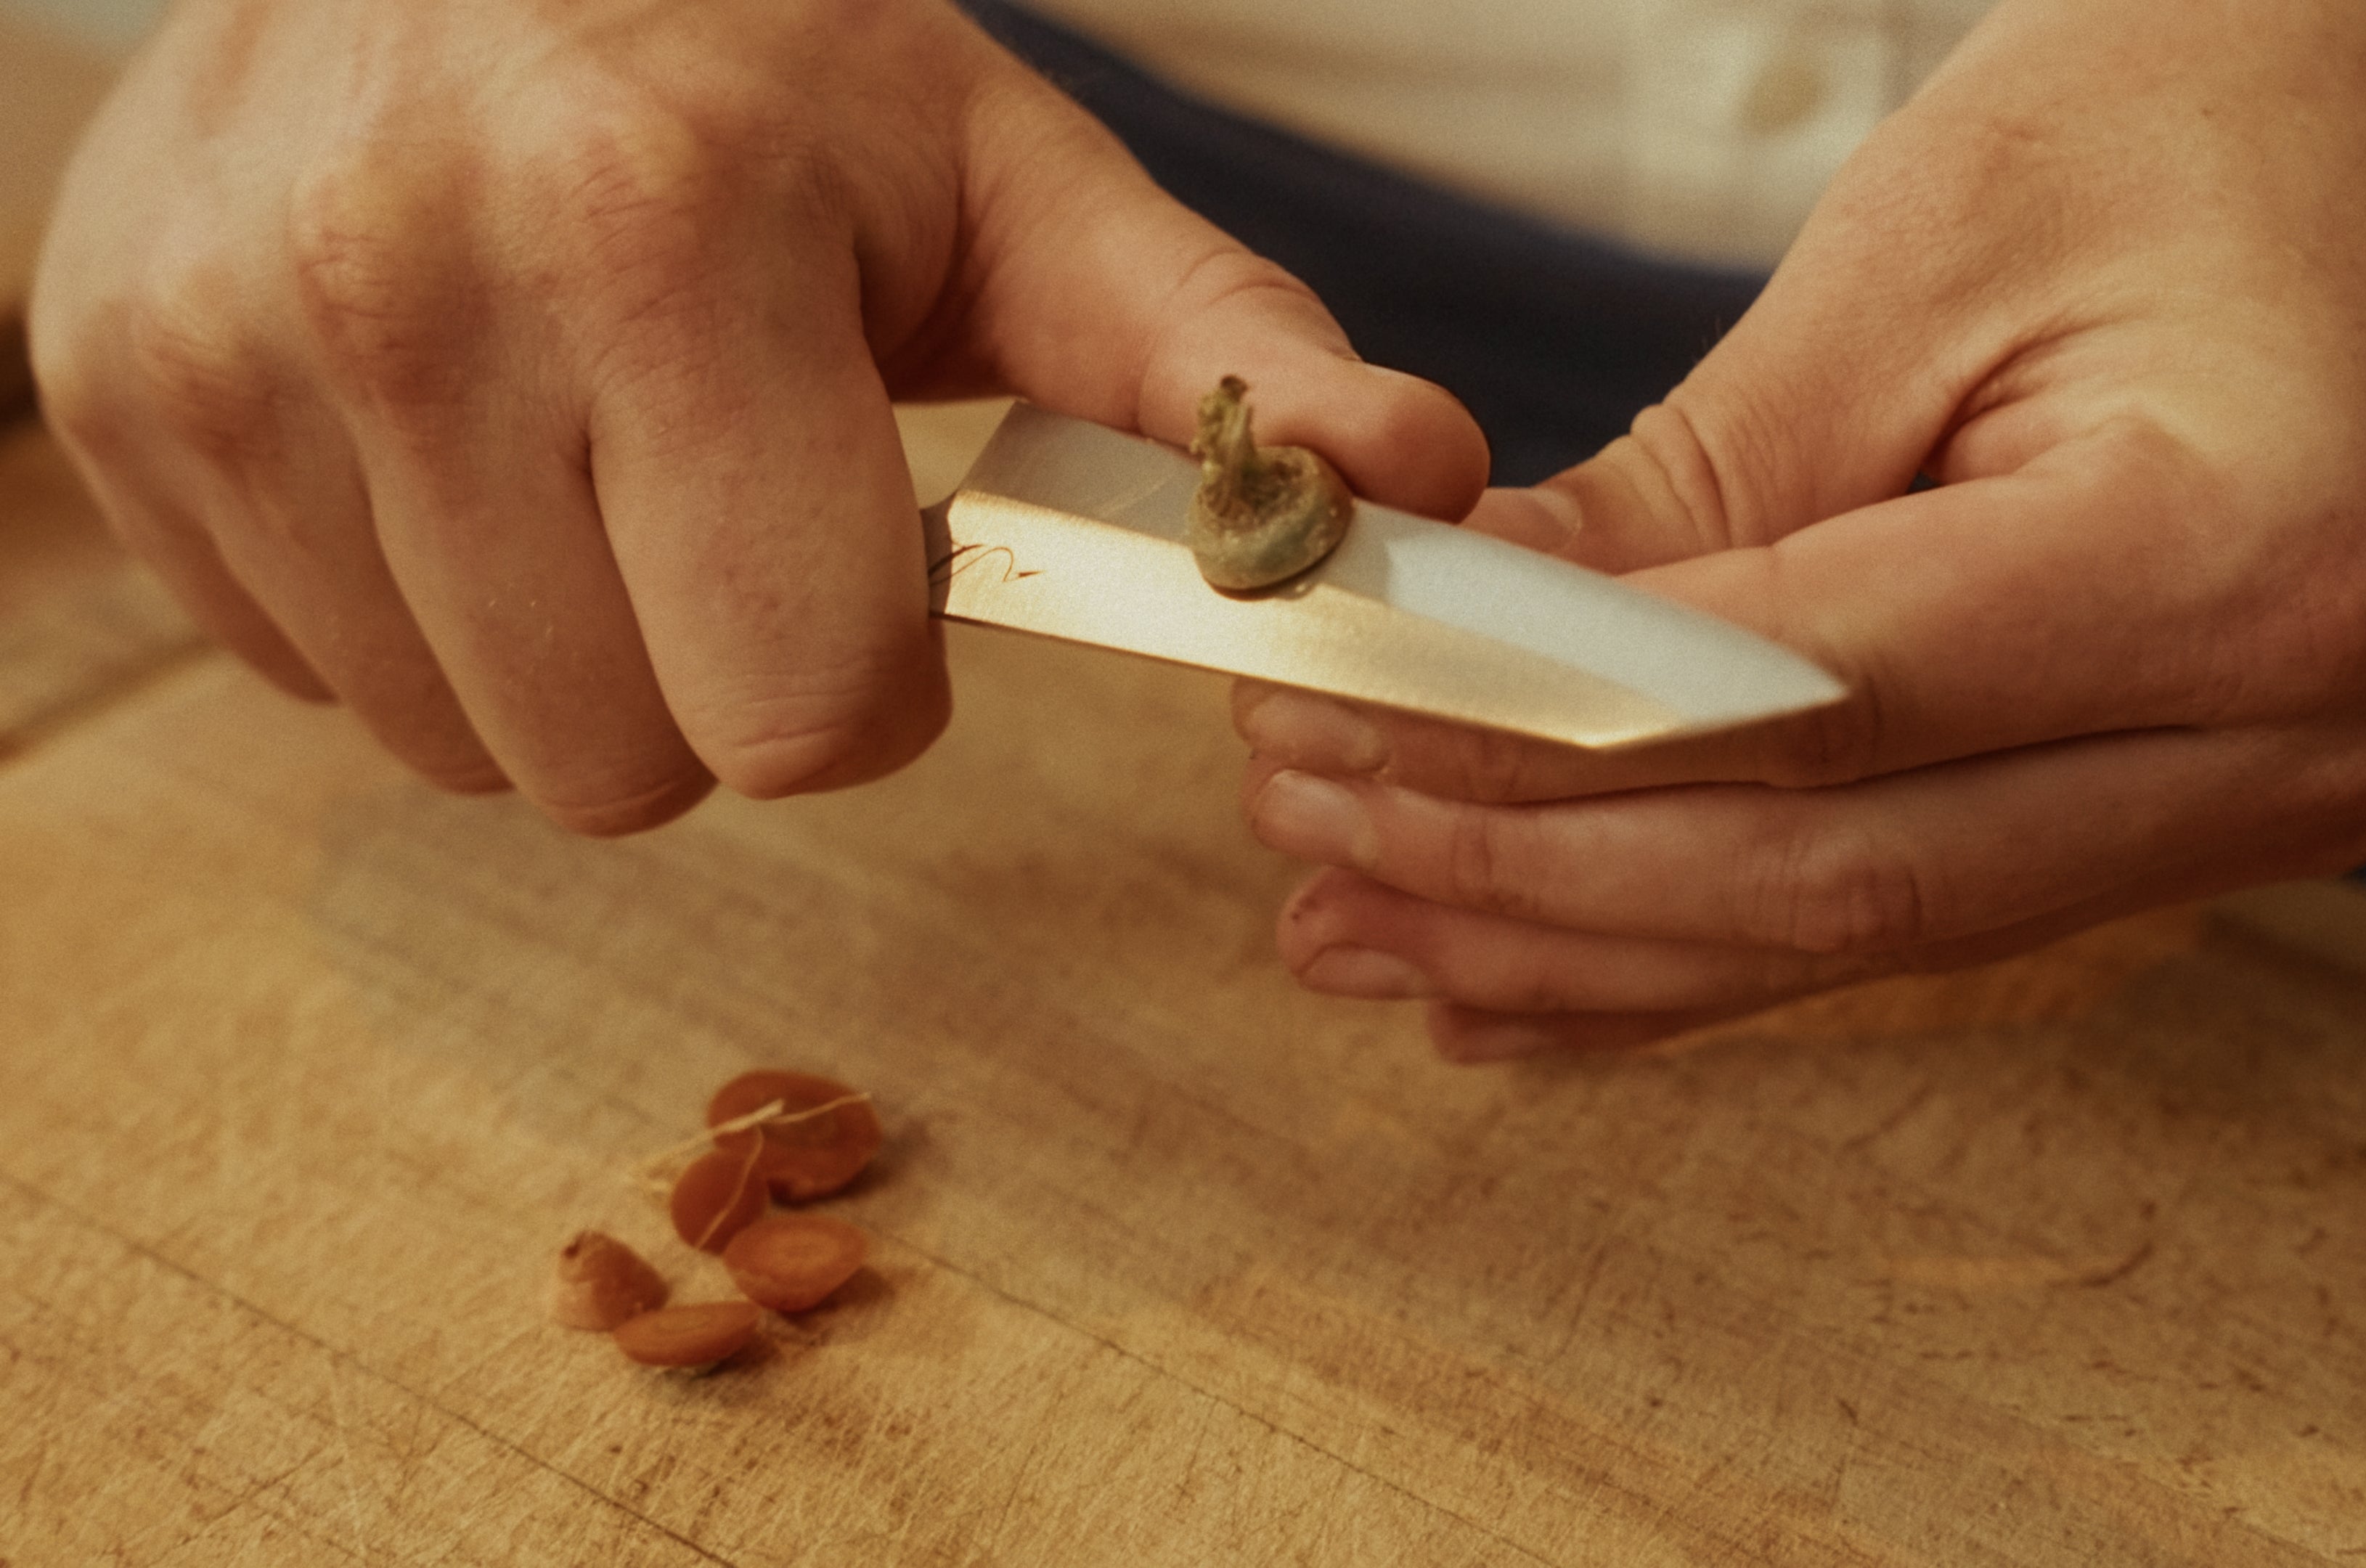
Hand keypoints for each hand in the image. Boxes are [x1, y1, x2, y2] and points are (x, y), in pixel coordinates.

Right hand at [30, 0, 1482, 832]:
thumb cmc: (768, 75)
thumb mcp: (1017, 189)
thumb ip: (1218, 358)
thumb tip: (1412, 483)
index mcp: (660, 236)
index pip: (796, 711)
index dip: (866, 668)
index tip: (866, 538)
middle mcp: (400, 297)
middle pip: (624, 769)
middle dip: (721, 677)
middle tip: (728, 496)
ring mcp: (220, 357)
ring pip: (465, 750)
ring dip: (572, 656)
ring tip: (597, 459)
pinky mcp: (113, 401)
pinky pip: (315, 679)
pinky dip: (419, 609)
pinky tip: (465, 451)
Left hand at [1232, 0, 2365, 1060]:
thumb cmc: (2196, 118)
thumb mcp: (1919, 259)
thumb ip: (1692, 499)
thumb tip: (1450, 651)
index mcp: (2246, 559)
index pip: (1814, 711)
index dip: (1535, 737)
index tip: (1327, 712)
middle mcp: (2292, 739)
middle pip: (1830, 884)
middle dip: (1528, 870)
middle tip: (1303, 821)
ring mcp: (2265, 809)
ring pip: (1856, 945)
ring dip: (1586, 947)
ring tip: (1358, 925)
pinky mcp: (2198, 820)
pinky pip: (1909, 919)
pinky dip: (1701, 948)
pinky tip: (1521, 975)